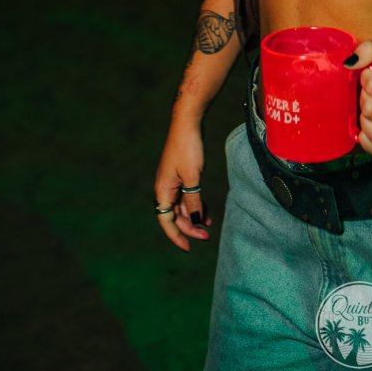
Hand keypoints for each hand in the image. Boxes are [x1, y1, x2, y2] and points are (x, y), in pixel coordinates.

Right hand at [153, 122, 212, 251]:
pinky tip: (207, 213)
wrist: (187, 123)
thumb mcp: (193, 177)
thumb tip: (193, 221)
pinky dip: (196, 205)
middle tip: (206, 236)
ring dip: (194, 217)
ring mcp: (173, 181)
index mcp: (163, 190)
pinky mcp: (182, 174)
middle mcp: (165, 188)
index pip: (166, 221)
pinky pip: (188, 196)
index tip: (188, 248)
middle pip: (175, 216)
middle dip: (189, 227)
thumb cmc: (188, 148)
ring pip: (182, 206)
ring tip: (209, 227)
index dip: (176, 236)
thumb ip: (193, 201)